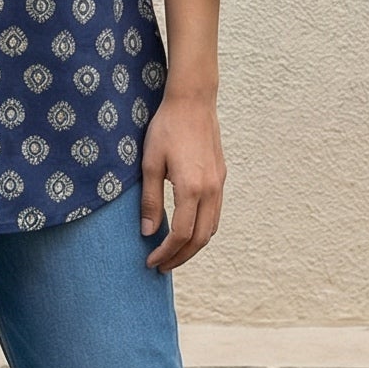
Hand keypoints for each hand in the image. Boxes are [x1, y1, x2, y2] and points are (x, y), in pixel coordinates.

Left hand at [139, 86, 225, 270]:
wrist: (193, 102)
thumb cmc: (166, 129)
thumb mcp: (150, 164)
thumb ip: (150, 200)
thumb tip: (147, 232)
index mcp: (191, 188)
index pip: (180, 234)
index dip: (165, 252)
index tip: (150, 261)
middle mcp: (211, 190)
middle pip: (200, 238)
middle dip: (181, 257)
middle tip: (161, 266)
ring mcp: (219, 184)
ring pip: (212, 228)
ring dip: (193, 246)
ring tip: (173, 253)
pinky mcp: (220, 177)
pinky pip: (215, 213)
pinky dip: (202, 230)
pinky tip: (187, 230)